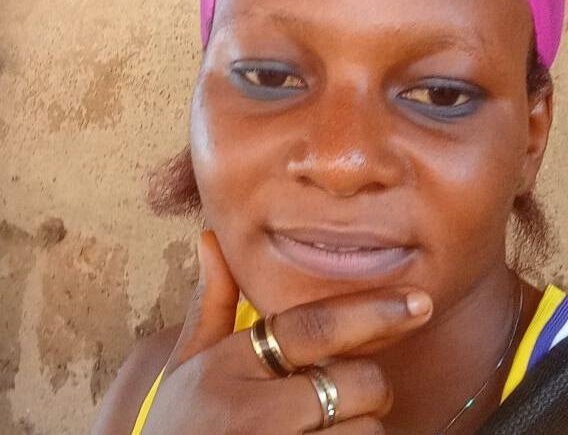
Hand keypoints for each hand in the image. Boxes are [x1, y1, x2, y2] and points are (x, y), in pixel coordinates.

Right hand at [141, 230, 432, 433]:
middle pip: (355, 383)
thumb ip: (209, 306)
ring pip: (365, 433)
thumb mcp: (183, 368)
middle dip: (368, 387)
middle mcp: (252, 413)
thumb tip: (210, 238)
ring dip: (361, 431)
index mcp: (228, 366)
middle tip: (349, 393)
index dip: (371, 312)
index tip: (417, 302)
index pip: (312, 327)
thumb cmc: (178, 431)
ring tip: (325, 432)